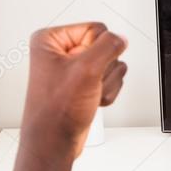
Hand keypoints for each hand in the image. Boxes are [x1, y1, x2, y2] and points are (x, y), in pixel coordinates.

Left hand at [21, 23, 127, 160]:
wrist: (55, 140)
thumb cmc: (56, 110)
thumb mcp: (86, 70)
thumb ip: (108, 47)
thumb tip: (120, 38)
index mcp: (50, 40)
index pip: (97, 29)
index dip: (99, 50)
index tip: (85, 69)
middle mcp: (61, 52)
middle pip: (106, 47)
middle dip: (104, 69)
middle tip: (87, 85)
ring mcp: (73, 68)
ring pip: (111, 65)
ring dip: (107, 83)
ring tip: (88, 95)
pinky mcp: (84, 83)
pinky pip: (110, 79)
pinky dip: (106, 92)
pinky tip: (91, 101)